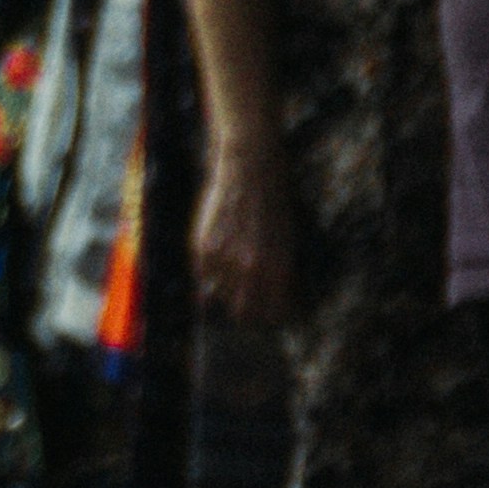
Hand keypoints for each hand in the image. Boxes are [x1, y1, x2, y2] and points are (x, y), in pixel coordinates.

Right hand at [196, 144, 292, 327]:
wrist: (249, 171)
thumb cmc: (274, 204)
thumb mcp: (286, 242)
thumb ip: (279, 272)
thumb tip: (276, 296)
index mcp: (278, 268)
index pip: (274, 311)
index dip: (272, 316)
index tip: (270, 314)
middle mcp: (251, 268)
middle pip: (245, 311)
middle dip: (248, 314)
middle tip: (249, 308)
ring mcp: (225, 258)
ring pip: (222, 296)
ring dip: (227, 294)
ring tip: (231, 285)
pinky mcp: (203, 246)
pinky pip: (203, 276)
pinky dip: (208, 277)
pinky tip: (216, 268)